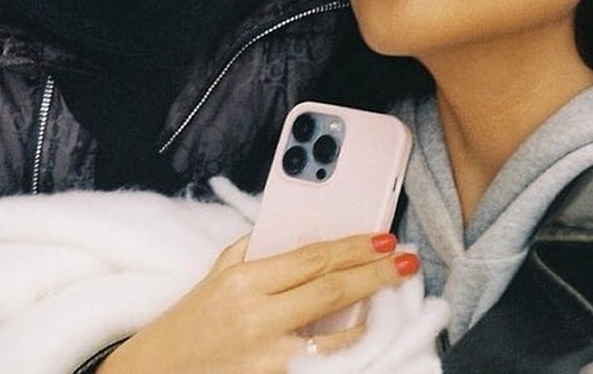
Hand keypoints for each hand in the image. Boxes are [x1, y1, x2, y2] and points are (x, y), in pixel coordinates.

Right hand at [97, 232, 418, 373]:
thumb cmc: (187, 324)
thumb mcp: (215, 276)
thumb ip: (254, 250)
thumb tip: (296, 232)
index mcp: (243, 281)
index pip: (311, 258)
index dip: (353, 246)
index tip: (383, 238)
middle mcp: (257, 316)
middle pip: (331, 289)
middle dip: (375, 273)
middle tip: (405, 261)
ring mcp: (268, 356)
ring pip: (335, 333)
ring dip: (371, 314)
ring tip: (393, 295)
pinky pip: (323, 362)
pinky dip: (347, 348)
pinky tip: (366, 335)